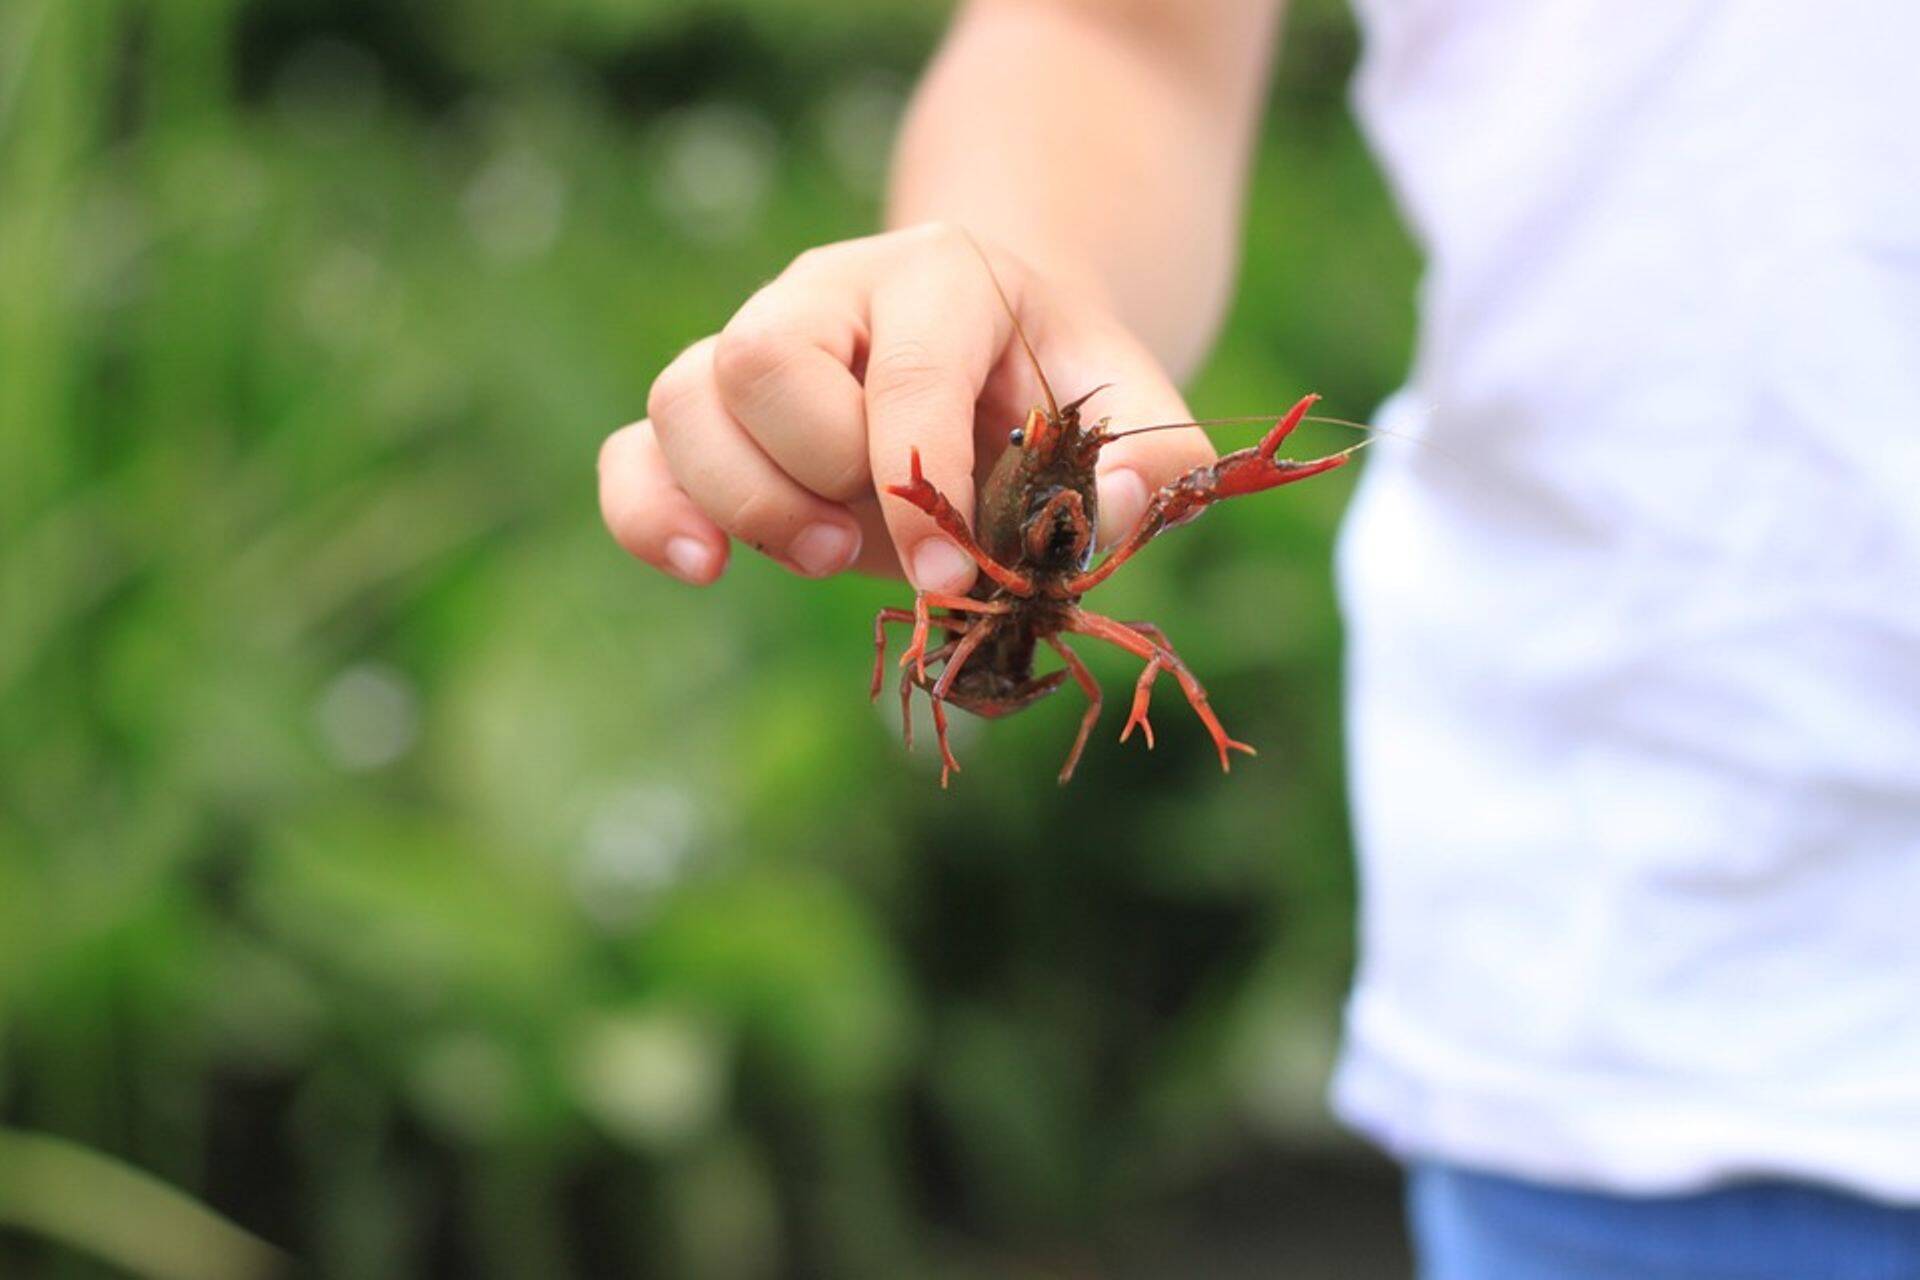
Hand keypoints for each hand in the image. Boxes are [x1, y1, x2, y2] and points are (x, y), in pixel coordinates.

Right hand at [598, 223, 1214, 591]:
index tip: (947, 574)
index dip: (919, 486)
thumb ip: (1153, 457)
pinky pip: (634, 452)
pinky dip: (649, 517)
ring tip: (822, 554)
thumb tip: (1108, 509)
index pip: (903, 372)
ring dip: (742, 502)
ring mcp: (754, 344)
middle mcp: (827, 292)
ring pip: (683, 400)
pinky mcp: (712, 414)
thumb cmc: (1059, 387)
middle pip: (760, 361)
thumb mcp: (1132, 404)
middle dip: (813, 476)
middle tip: (870, 541)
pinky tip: (703, 569)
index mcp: (940, 276)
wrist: (998, 354)